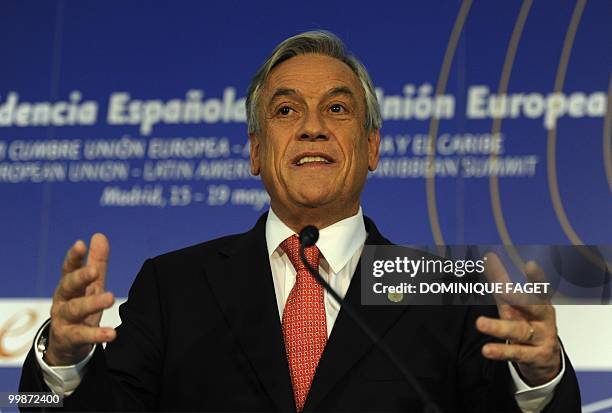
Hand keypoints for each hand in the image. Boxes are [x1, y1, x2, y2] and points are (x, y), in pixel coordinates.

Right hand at [45, 233, 116, 365]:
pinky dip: (97, 335)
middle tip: (94, 271)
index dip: (74, 256)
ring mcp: (63, 320)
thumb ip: (96, 262)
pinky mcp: (69, 339)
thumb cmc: (79, 308)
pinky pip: (82, 336)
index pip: (68, 268)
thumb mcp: (90, 285)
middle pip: (68, 286)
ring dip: (92, 303)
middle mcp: (62, 300)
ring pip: (75, 310)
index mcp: (68, 285)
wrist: (65, 345)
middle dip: (80, 277)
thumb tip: (99, 235)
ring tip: (111, 298)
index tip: (80, 244)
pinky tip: (111, 334)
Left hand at [476, 253, 560, 385]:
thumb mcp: (514, 302)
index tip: (530, 264)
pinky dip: (501, 351)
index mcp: (540, 302)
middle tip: (502, 289)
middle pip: (533, 307)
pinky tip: (487, 350)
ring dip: (499, 327)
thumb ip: (501, 279)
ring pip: (519, 331)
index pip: (539, 288)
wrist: (545, 358)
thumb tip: (488, 255)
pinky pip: (517, 353)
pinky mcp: (535, 357)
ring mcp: (541, 338)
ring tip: (480, 323)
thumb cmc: (527, 321)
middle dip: (518, 298)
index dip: (537, 278)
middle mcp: (543, 319)